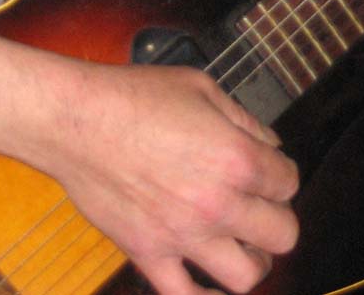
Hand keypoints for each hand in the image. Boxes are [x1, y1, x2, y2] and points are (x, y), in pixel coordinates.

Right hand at [39, 63, 299, 294]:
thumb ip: (245, 121)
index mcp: (237, 159)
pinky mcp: (148, 254)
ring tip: (242, 244)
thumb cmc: (135, 97)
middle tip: (260, 206)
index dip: (281, 174)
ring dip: (253, 261)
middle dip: (277, 218)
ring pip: (246, 276)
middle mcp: (217, 203)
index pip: (288, 183)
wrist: (75, 121)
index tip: (268, 169)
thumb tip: (270, 146)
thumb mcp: (203, 89)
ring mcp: (183, 235)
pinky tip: (209, 285)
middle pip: (282, 234)